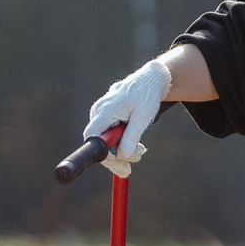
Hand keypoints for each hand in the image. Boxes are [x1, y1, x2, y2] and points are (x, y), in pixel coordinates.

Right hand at [82, 59, 171, 177]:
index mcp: (105, 111)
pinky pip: (110, 136)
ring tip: (141, 149)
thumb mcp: (143, 118)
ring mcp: (101, 114)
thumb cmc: (147, 95)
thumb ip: (132, 137)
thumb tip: (123, 156)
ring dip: (122, 150)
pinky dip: (122, 143)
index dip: (103, 154)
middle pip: (99, 143)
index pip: (93, 138)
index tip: (119, 162)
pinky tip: (136, 143)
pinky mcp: (107, 117)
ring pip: (106, 141)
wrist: (151, 79)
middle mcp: (99, 112)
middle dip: (117, 157)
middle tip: (132, 166)